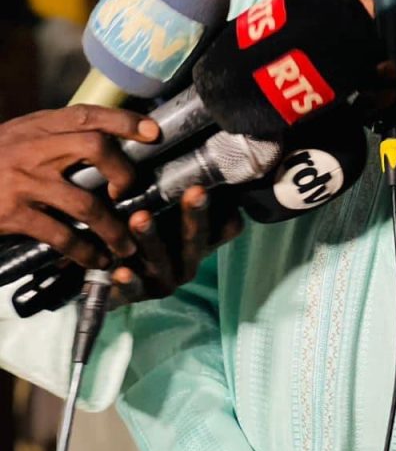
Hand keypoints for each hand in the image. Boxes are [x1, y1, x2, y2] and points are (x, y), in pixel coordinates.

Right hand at [0, 105, 156, 268]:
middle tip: (130, 191)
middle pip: (94, 146)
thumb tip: (104, 137)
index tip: (154, 132)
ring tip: (126, 245)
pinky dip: (83, 250)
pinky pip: (61, 234)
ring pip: (85, 201)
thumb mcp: (19, 136)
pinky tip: (94, 260)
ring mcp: (24, 182)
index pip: (89, 113)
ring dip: (112, 227)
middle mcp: (34, 148)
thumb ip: (54, 135)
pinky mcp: (14, 214)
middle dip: (122, 169)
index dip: (125, 120)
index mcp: (38, 126)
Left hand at [110, 184, 243, 304]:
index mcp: (202, 242)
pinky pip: (132, 290)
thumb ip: (184, 193)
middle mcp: (188, 263)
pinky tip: (121, 272)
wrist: (116, 273)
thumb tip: (207, 155)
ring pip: (160, 260)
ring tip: (140, 218)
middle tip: (196, 191)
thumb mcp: (171, 212)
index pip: (225, 228)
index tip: (219, 186)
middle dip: (195, 216)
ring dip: (151, 239)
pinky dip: (128, 283)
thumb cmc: (153, 231)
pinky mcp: (134, 295)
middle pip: (195, 240)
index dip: (225, 210)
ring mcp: (162, 281)